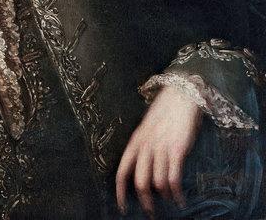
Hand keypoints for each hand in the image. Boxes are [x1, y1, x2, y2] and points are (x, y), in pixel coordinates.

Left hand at [116, 86, 202, 217]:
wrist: (182, 94)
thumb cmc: (166, 110)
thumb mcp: (148, 126)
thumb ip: (143, 144)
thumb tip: (142, 165)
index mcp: (136, 140)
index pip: (122, 170)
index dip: (120, 191)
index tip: (122, 207)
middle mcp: (146, 145)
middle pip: (140, 181)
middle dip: (145, 201)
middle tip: (151, 212)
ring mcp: (161, 148)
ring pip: (157, 183)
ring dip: (164, 197)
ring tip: (171, 200)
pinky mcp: (177, 149)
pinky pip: (174, 178)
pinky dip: (177, 193)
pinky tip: (180, 199)